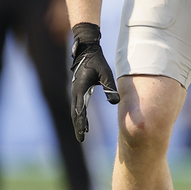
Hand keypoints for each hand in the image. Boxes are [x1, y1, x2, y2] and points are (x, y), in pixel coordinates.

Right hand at [70, 23, 119, 142]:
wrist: (87, 51)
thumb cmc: (97, 61)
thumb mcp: (106, 74)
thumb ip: (110, 88)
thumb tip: (115, 103)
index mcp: (80, 89)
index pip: (80, 110)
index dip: (81, 123)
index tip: (83, 133)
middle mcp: (76, 92)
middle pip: (75, 113)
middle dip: (78, 126)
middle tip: (81, 139)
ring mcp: (76, 91)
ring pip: (75, 110)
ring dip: (78, 122)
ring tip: (83, 134)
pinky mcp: (79, 90)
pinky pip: (78, 105)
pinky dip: (80, 115)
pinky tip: (85, 122)